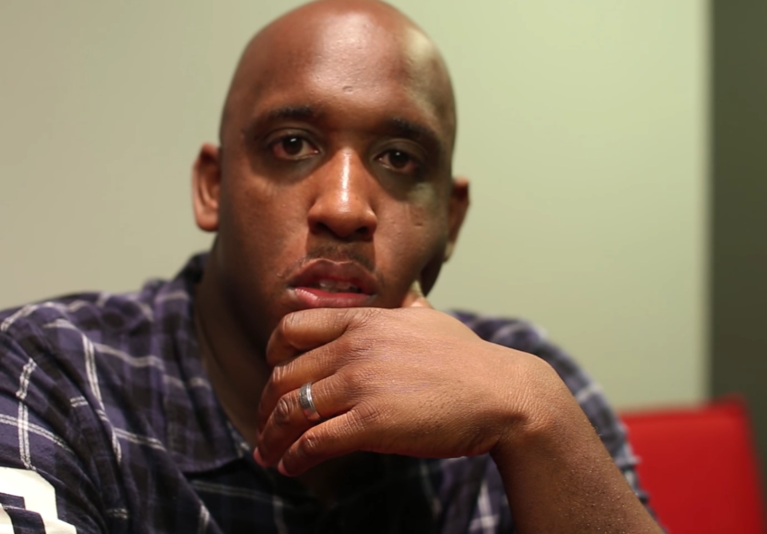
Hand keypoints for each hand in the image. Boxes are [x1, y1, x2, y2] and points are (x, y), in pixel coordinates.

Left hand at [253, 286, 564, 475]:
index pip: (291, 328)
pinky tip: (291, 467)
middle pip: (284, 374)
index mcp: (363, 321)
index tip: (274, 376)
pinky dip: (295, 456)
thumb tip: (409, 300)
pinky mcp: (371, 422)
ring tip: (267, 455)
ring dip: (271, 437)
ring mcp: (360, 384)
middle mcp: (354, 347)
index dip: (273, 354)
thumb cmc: (470, 362)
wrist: (503, 394)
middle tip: (263, 427)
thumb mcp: (431, 320)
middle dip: (266, 405)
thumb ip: (408, 310)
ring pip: (291, 410)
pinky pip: (314, 441)